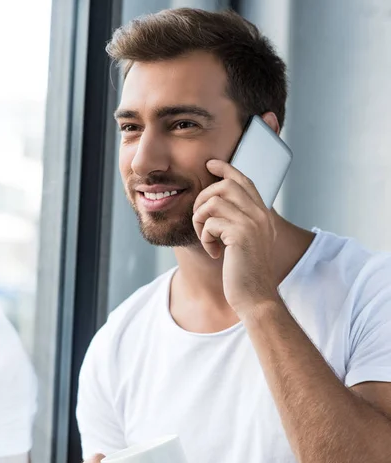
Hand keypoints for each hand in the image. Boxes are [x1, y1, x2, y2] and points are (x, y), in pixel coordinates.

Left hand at [193, 159, 279, 317]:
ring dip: (201, 220)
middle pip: (225, 185)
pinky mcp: (240, 235)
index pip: (244, 180)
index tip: (209, 164)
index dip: (225, 169)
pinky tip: (214, 253)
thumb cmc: (246, 274)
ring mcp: (252, 223)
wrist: (256, 298)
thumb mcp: (246, 243)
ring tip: (207, 239)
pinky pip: (210, 223)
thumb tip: (217, 204)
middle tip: (200, 221)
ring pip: (213, 201)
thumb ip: (238, 223)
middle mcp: (260, 215)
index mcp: (262, 215)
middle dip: (203, 199)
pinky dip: (205, 237)